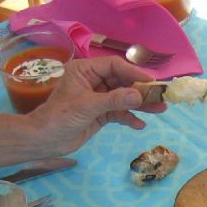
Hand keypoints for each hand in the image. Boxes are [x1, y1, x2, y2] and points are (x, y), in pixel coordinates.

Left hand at [27, 57, 167, 155]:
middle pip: (122, 81)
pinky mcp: (100, 114)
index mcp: (86, 70)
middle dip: (141, 90)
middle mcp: (93, 81)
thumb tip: (139, 95)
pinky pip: (119, 112)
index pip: (114, 66)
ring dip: (140, 104)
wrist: (46, 140)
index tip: (151, 82)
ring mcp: (98, 98)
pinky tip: (139, 125)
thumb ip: (114, 100)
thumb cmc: (60, 117)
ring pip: (123, 98)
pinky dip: (129, 118)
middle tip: (161, 96)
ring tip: (159, 109)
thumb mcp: (88, 106)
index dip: (133, 73)